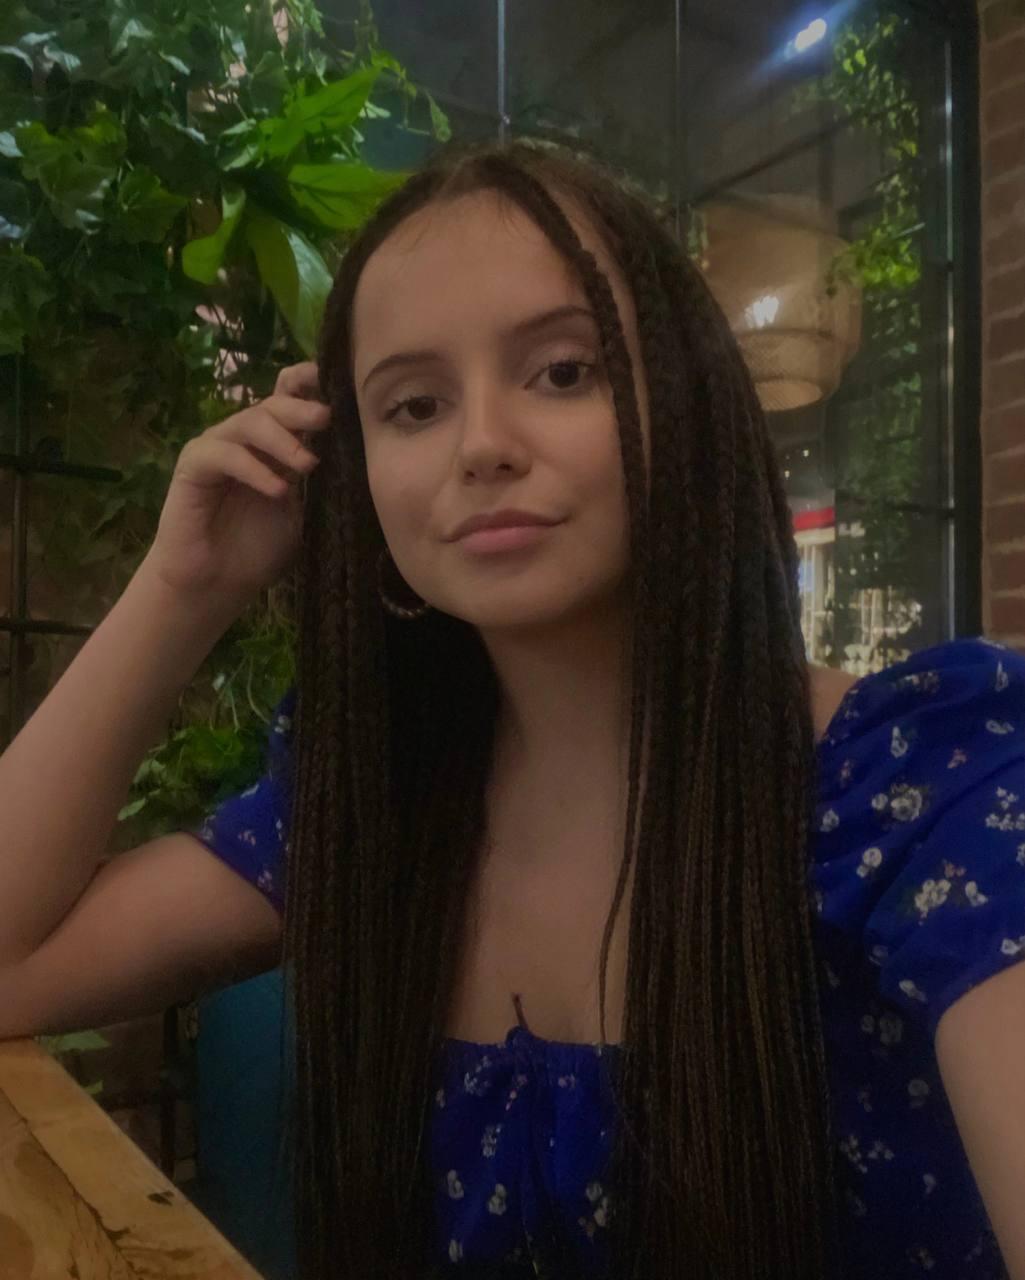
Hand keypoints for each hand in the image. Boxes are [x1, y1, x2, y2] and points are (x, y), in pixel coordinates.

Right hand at [144, 362, 328, 603]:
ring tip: (307, 464)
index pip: (290, 398)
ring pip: (249, 423)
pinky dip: (252, 468)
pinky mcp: (193, 465)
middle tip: (327, 418)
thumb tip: (357, 453)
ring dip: (282, 440)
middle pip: (273, 404)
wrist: (217, 585)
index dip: (309, 383)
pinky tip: (277, 489)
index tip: (339, 385)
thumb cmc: (259, 550)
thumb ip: (319, 482)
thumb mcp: (302, 514)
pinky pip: (223, 454)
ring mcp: (218, 448)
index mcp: (276, 445)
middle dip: (301, 408)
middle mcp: (246, 439)